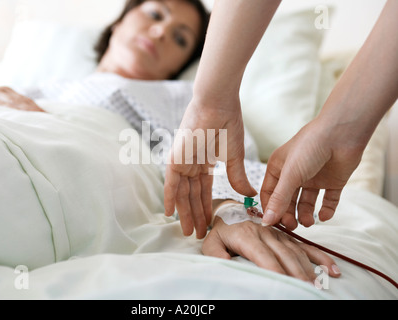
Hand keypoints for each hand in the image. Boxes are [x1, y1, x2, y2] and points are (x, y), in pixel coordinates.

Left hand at [164, 98, 256, 238]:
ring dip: (185, 213)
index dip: (207, 208)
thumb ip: (238, 177)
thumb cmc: (228, 124)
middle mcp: (192, 164)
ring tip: (190, 232)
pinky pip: (171, 183)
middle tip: (199, 235)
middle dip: (196, 216)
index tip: (210, 225)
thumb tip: (249, 194)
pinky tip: (171, 214)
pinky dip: (170, 198)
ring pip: (183, 193)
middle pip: (193, 196)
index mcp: (205, 163)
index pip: (204, 191)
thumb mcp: (235, 157)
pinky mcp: (175, 159)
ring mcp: (183, 162)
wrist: (218, 105)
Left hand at [202, 215, 340, 282]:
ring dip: (310, 268)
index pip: (263, 255)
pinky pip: (305, 246)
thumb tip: (225, 263)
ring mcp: (278, 234)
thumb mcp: (211, 241)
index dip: (274, 269)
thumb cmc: (221, 231)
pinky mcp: (286, 236)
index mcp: (247, 236)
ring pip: (297, 252)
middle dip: (297, 274)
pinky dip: (320, 257)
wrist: (230, 210)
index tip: (284, 284)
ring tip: (319, 285)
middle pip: (285, 255)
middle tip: (307, 290)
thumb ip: (215, 254)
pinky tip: (332, 269)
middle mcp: (266, 233)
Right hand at [260, 118, 363, 228]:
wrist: (341, 133)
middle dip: (288, 214)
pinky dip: (326, 210)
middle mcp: (295, 174)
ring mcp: (314, 178)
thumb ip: (279, 199)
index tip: (272, 224)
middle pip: (287, 201)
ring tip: (308, 222)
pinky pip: (328, 201)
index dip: (270, 208)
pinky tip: (324, 216)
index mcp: (279, 168)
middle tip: (292, 226)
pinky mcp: (333, 181)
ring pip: (306, 203)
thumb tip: (266, 221)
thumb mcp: (290, 174)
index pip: (269, 194)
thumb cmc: (310, 146)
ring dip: (306, 214)